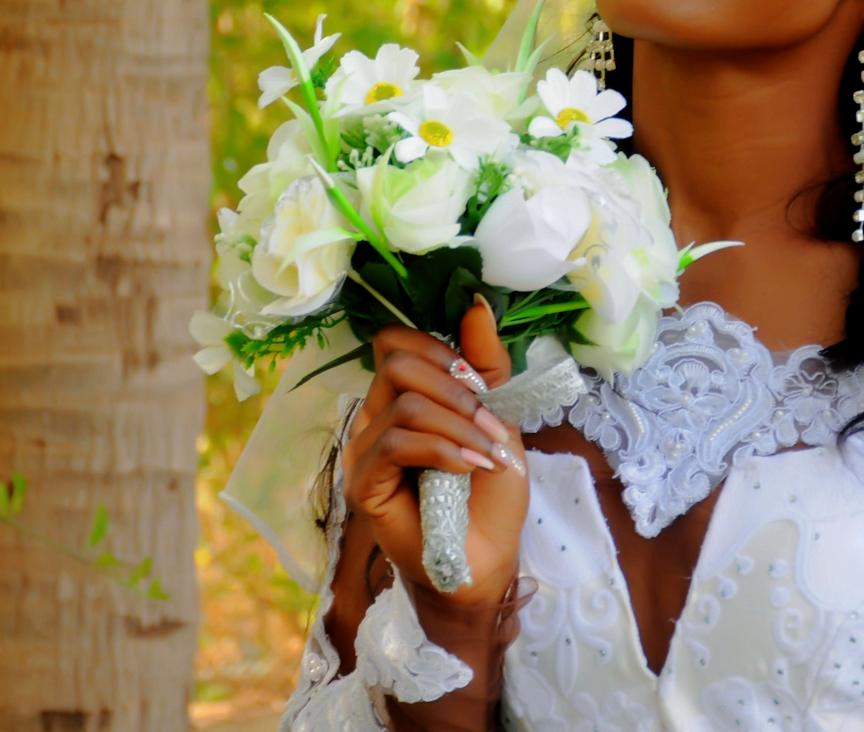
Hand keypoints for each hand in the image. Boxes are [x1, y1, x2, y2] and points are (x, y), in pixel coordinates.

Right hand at [342, 301, 527, 612]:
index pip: (394, 340)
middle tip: (492, 425)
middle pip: (396, 361)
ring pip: (404, 403)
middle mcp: (373, 417)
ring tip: (489, 454)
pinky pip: (395, 443)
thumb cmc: (489, 492)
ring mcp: (363, 451)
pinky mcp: (364, 485)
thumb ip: (486, 364)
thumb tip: (476, 303)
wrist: (486, 559)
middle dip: (456, 389)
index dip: (439, 349)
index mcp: (401, 396)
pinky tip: (470, 467)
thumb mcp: (500, 416)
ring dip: (459, 425)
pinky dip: (442, 449)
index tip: (481, 383)